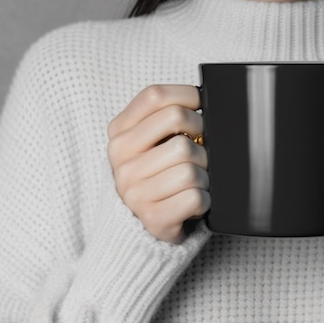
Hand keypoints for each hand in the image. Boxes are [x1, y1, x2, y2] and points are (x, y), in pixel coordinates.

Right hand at [107, 84, 209, 243]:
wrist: (144, 227)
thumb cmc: (157, 174)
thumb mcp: (150, 141)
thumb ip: (165, 116)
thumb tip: (205, 99)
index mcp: (119, 134)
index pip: (155, 95)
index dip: (187, 95)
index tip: (199, 107)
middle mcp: (121, 161)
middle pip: (178, 120)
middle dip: (201, 133)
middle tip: (200, 146)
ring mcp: (134, 191)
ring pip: (191, 162)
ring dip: (204, 172)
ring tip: (194, 180)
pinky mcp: (153, 218)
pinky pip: (196, 196)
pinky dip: (205, 198)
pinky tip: (193, 200)